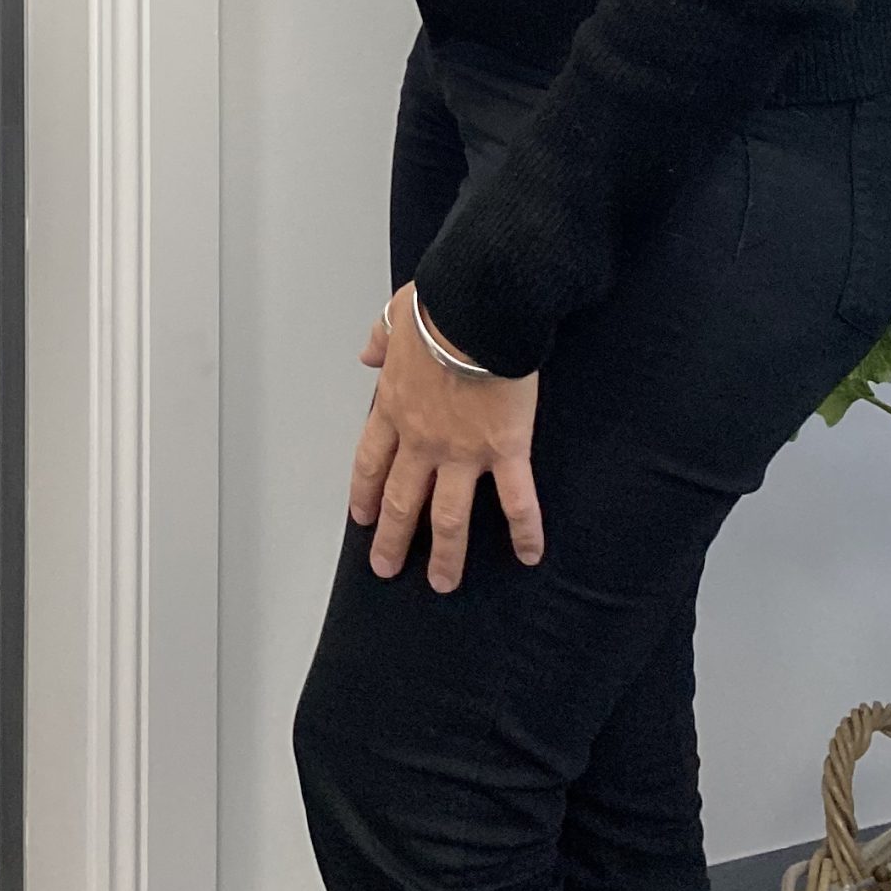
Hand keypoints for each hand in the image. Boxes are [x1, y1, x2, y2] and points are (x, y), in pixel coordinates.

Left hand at [349, 286, 545, 592]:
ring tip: (442, 583)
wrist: (478, 307)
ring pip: (448, 516)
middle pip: (401, 500)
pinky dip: (524, 530)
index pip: (371, 461)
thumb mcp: (396, 316)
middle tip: (386, 568)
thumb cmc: (442, 306)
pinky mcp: (504, 450)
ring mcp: (462, 451)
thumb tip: (368, 353)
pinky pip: (515, 499)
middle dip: (392, 539)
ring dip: (445, 554)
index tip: (361, 515)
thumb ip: (380, 339)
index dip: (365, 491)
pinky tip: (529, 555)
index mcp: (394, 408)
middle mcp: (422, 439)